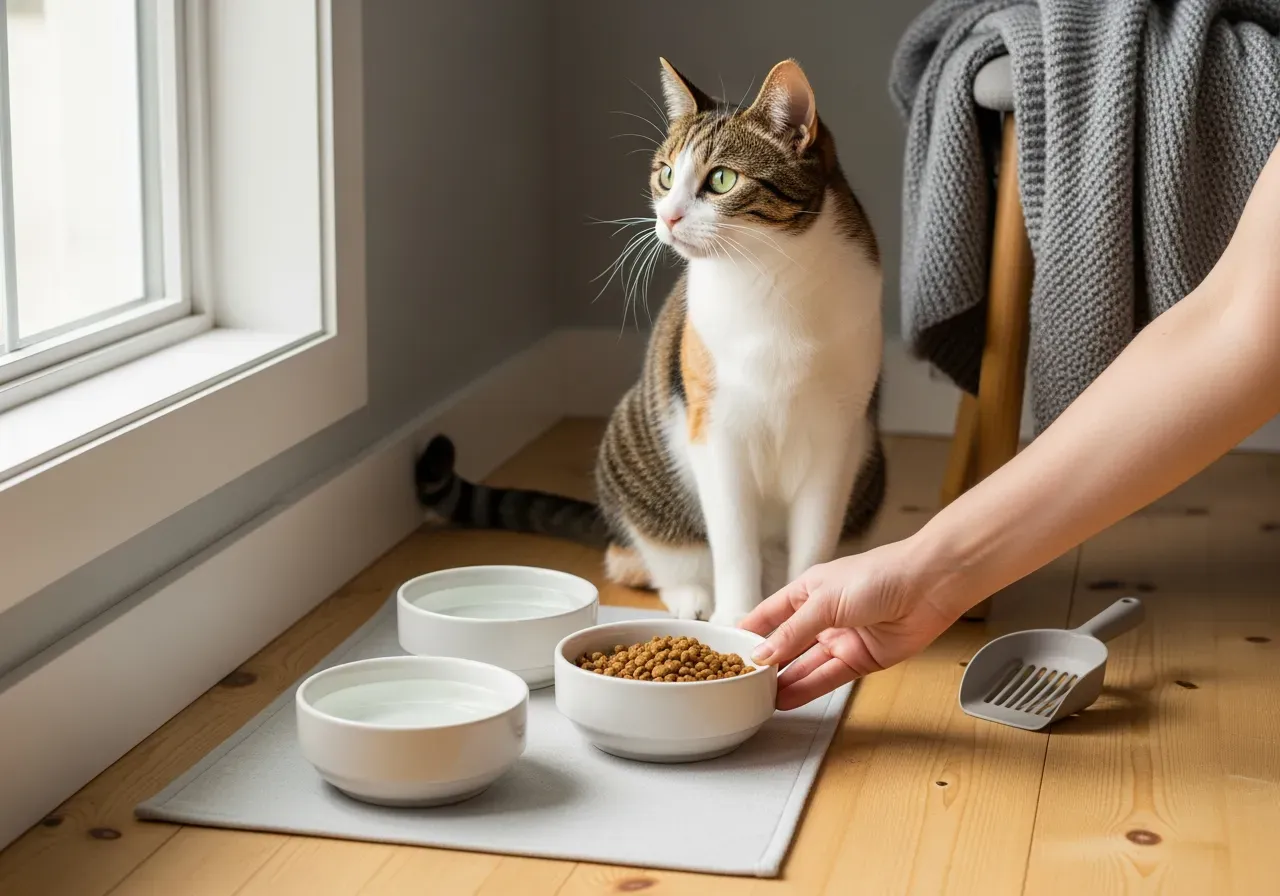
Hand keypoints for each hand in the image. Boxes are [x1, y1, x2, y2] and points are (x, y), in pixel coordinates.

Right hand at [740, 539, 961, 709]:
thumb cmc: (880, 575)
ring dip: (784, 681)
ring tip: (759, 698)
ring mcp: (841, 638)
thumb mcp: (825, 600)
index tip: (725, 651)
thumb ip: (793, 632)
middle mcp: (822, 616)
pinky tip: (787, 699)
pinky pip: (828, 677)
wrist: (928, 585)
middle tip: (741, 683)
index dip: (748, 632)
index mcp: (807, 591)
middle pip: (786, 645)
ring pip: (804, 665)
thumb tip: (763, 654)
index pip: (768, 615)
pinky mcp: (860, 659)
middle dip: (765, 663)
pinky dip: (807, 689)